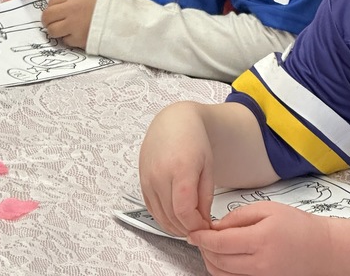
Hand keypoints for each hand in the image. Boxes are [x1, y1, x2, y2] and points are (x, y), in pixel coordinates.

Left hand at [41, 0, 99, 49]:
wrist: (120, 18)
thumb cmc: (103, 4)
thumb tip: (54, 7)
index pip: (51, 3)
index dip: (51, 8)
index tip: (55, 12)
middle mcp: (70, 10)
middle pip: (47, 17)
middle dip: (48, 21)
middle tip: (53, 23)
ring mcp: (73, 26)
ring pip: (52, 31)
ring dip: (56, 31)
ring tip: (63, 30)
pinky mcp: (79, 40)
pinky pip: (65, 41)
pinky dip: (68, 39)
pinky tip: (76, 35)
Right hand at [138, 102, 214, 236]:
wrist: (174, 121)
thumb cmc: (193, 139)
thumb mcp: (208, 167)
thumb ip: (205, 198)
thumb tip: (202, 222)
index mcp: (180, 169)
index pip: (184, 212)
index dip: (196, 226)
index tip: (205, 227)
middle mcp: (159, 174)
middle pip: (171, 217)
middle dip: (188, 229)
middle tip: (199, 227)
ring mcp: (147, 177)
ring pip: (159, 216)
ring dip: (175, 226)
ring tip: (189, 222)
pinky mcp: (141, 179)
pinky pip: (150, 208)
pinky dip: (163, 218)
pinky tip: (175, 216)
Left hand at [189, 201, 333, 275]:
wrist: (323, 251)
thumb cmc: (297, 226)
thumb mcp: (266, 209)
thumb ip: (237, 217)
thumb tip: (215, 226)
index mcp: (260, 241)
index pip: (219, 243)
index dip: (201, 237)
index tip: (192, 231)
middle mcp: (260, 266)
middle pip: (218, 263)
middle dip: (203, 250)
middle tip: (199, 236)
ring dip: (211, 262)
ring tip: (210, 246)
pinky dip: (223, 272)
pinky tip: (224, 258)